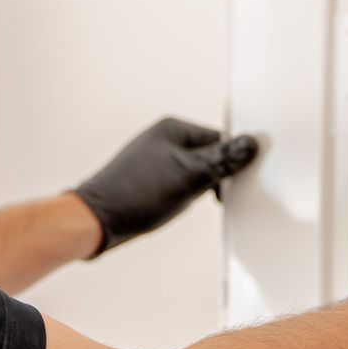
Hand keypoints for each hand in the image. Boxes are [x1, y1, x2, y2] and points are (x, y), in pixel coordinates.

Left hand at [74, 117, 260, 256]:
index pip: (220, 138)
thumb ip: (223, 160)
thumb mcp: (191, 177)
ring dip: (197, 189)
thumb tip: (249, 144)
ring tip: (182, 200)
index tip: (234, 180)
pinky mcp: (148, 179)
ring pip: (194, 172)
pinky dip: (183, 196)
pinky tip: (173, 207)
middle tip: (207, 193)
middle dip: (213, 177)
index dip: (231, 161)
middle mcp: (162, 139)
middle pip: (208, 155)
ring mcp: (154, 160)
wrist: (98, 220)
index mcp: (172, 128)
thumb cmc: (135, 195)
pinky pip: (179, 183)